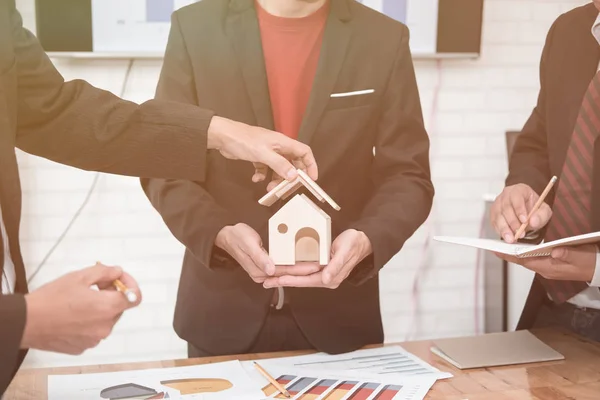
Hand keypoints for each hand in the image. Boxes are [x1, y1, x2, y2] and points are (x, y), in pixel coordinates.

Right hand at [21, 264, 140, 353]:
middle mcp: (105, 327)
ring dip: (99, 309)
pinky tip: (72, 315)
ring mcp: (94, 339)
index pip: (135, 297)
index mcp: (108, 308)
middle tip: (95, 285)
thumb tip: (117, 272)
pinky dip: (88, 322)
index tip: (118, 279)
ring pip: (105, 320)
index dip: (130, 285)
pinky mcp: (82, 347)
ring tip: (79, 300)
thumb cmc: (51, 298)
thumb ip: (104, 272)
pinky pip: (93, 332)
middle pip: (119, 308)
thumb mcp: (79, 277)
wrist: (26, 322)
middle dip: (111, 294)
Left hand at [206, 116, 317, 183]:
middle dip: (291, 176)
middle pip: (292, 162)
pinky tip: (255, 179)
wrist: (223, 136)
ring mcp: (268, 152)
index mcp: (283, 143)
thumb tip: (294, 176)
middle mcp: (278, 147)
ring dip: (276, 179)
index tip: (311, 179)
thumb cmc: (244, 140)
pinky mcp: (257, 156)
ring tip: (270, 189)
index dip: (310, 164)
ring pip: (279, 168)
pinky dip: (262, 175)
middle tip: (288, 188)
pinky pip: (265, 168)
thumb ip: (279, 165)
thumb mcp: (263, 154)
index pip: (304, 152)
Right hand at [215, 223, 320, 283]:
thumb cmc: (237, 237)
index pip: (283, 270)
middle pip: (286, 272)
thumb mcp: (248, 244)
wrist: (226, 235)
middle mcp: (261, 273)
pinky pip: (281, 266)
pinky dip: (292, 264)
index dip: (299, 269)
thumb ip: (260, 257)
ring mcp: (263, 270)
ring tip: (315, 264)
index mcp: (258, 271)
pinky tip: (302, 260)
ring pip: (285, 270)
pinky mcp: (265, 265)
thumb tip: (271, 270)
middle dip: (303, 270)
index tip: (313, 266)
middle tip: (320, 265)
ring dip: (300, 268)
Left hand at [263, 229, 372, 288]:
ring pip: (301, 277)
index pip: (305, 280)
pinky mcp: (322, 267)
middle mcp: (326, 278)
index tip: (276, 279)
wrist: (363, 241)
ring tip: (271, 277)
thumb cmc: (354, 244)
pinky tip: (284, 269)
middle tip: (266, 281)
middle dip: (283, 281)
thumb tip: (325, 279)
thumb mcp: (345, 252)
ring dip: (286, 276)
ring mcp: (324, 273)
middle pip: (300, 281)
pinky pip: (305, 271)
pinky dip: (293, 271)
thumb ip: (336, 266)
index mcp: (330, 277)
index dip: (290, 280)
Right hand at [490, 183, 551, 242]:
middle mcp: (506, 195)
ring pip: (498, 216)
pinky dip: (499, 230)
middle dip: (512, 222)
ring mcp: (498, 204)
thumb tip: (533, 221)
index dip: (519, 209)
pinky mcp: (493, 214)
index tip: (524, 221)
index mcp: (519, 190)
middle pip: (506, 208)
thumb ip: (542, 215)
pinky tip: (506, 236)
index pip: (516, 197)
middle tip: (519, 233)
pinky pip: (494, 222)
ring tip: (511, 238)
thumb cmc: (534, 209)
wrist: (527, 212)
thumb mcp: (544, 210)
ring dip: (504, 228)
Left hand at [495, 244, 596, 281]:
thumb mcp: (581, 256)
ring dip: (516, 254)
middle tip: (495, 246)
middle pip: (522, 261)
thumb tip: (555, 251)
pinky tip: (521, 247)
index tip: (496, 250)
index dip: (509, 255)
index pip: (524, 261)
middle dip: (509, 254)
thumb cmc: (590, 262)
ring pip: (527, 261)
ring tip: (504, 245)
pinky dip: (525, 254)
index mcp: (549, 268)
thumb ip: (568, 254)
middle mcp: (545, 269)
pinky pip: (533, 260)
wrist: (598, 269)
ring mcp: (548, 269)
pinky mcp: (551, 266)